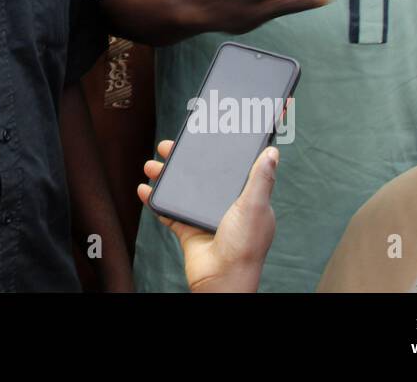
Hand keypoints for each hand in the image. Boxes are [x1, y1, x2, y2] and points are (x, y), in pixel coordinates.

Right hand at [137, 140, 278, 291]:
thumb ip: (261, 178)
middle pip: (199, 176)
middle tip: (166, 148)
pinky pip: (168, 211)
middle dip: (181, 161)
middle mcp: (222, 205)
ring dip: (164, 177)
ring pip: (181, 190)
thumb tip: (272, 152)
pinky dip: (155, 200)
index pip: (227, 168)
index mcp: (243, 198)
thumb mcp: (256, 206)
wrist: (222, 278)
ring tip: (151, 166)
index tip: (199, 137)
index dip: (213, 153)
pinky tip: (144, 190)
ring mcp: (203, 217)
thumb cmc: (245, 245)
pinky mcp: (187, 229)